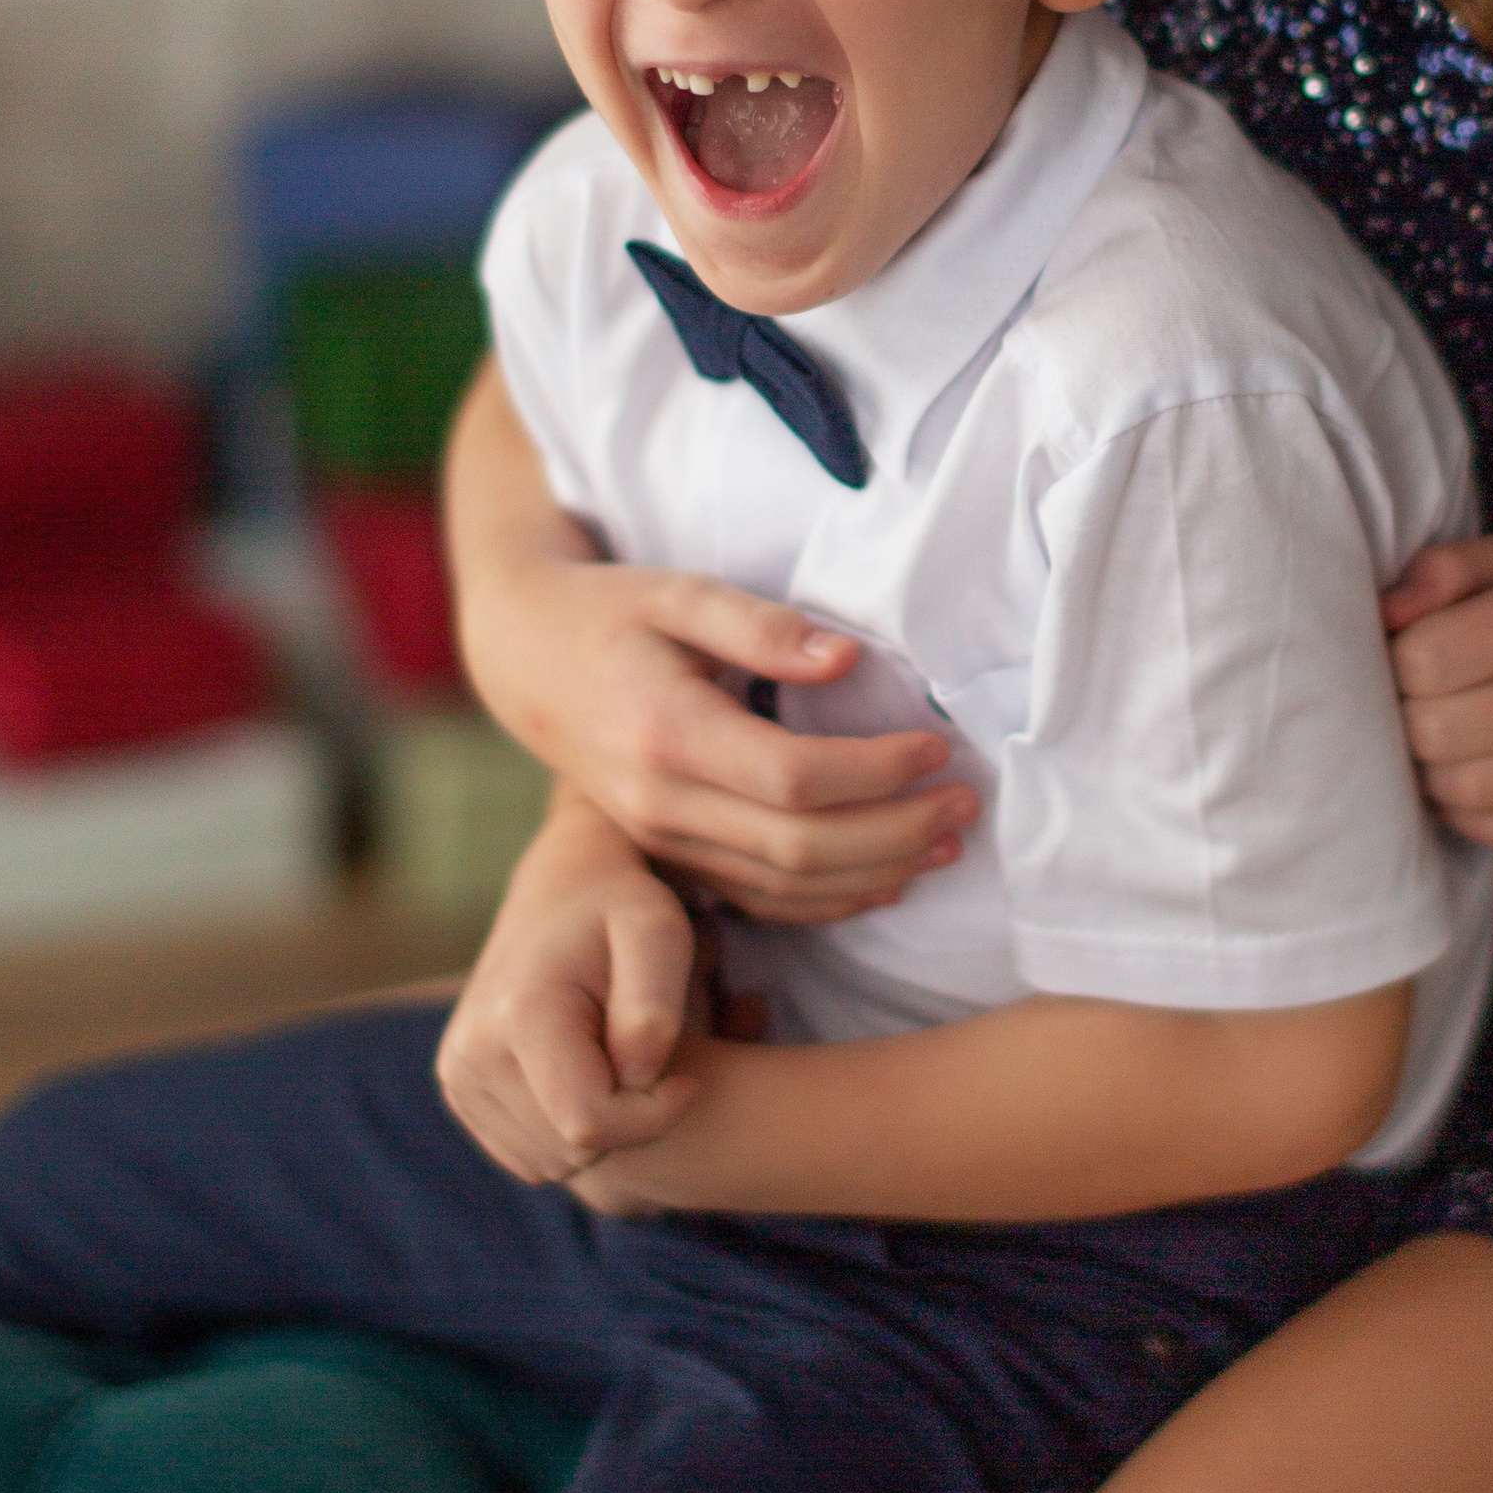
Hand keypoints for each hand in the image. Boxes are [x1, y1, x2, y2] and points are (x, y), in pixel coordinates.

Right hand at [436, 797, 707, 1185]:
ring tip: (624, 1066)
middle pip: (568, 1151)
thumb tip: (636, 1077)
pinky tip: (593, 1078)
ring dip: (601, 1131)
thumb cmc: (623, 906)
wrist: (563, 885)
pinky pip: (527, 1155)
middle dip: (627, 1124)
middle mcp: (471, 1050)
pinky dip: (569, 1134)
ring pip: (548, 1162)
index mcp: (518, 1015)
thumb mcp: (659, 930)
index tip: (688, 1075)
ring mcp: (457, 1072)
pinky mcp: (459, 1086)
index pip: (589, 1125)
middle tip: (656, 1067)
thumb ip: (654, 1004)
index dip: (653, 1116)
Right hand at [458, 555, 976, 924]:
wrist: (526, 659)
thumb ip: (761, 625)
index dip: (876, 772)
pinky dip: (829, 901)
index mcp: (667, 730)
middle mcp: (661, 801)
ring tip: (947, 844)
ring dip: (875, 874)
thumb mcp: (680, 591)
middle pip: (799, 848)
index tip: (937, 746)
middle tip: (966, 804)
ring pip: (783, 888)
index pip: (794, 779)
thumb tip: (847, 660)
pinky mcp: (671, 857)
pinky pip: (758, 901)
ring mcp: (662, 840)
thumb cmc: (613, 612)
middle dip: (895, 833)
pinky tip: (886, 879)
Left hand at [1383, 534, 1492, 846]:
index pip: (1426, 660)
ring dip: (1427, 770)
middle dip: (1405, 717)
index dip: (1395, 662)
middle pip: (1435, 731)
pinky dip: (1465, 807)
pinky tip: (1473, 771)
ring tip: (1437, 738)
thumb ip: (1446, 571)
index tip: (1406, 654)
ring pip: (1461, 790)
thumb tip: (1381, 617)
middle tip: (1415, 701)